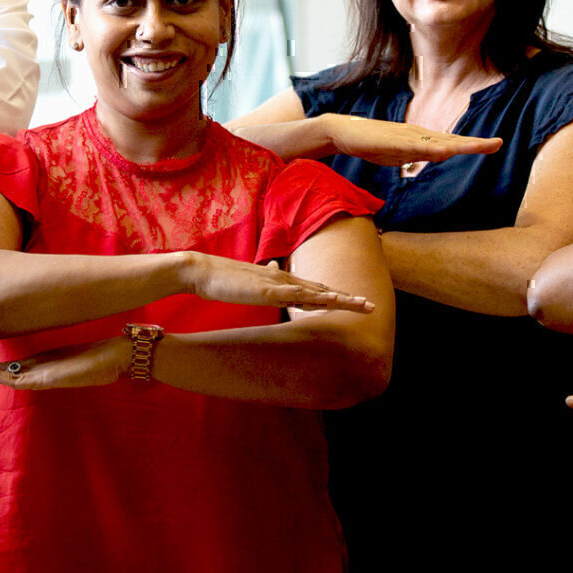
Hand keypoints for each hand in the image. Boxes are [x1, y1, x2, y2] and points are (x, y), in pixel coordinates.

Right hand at [0, 337, 130, 390]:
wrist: (122, 358)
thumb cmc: (105, 349)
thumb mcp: (78, 336)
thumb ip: (64, 327)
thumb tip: (56, 307)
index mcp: (42, 363)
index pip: (7, 364)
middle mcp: (38, 372)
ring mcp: (42, 377)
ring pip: (1, 377)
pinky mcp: (48, 380)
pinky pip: (16, 379)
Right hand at [182, 253, 375, 311]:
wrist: (202, 271)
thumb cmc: (223, 279)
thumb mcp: (249, 281)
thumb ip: (266, 278)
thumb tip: (276, 267)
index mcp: (280, 279)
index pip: (314, 288)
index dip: (335, 294)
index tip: (354, 301)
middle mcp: (283, 278)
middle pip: (322, 288)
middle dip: (347, 298)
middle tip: (370, 305)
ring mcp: (276, 283)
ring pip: (315, 291)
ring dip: (339, 298)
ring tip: (360, 304)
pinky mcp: (266, 290)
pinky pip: (294, 294)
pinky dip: (314, 297)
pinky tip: (328, 299)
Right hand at [323, 114, 500, 166]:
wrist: (344, 132)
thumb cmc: (370, 142)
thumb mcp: (398, 154)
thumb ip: (415, 155)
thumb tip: (433, 156)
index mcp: (420, 139)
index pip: (450, 143)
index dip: (471, 145)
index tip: (493, 145)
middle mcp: (418, 135)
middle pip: (451, 141)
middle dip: (475, 143)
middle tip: (498, 143)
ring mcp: (407, 137)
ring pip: (439, 143)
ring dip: (461, 145)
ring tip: (482, 146)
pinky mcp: (393, 141)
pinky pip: (417, 148)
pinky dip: (433, 150)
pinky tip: (445, 152)